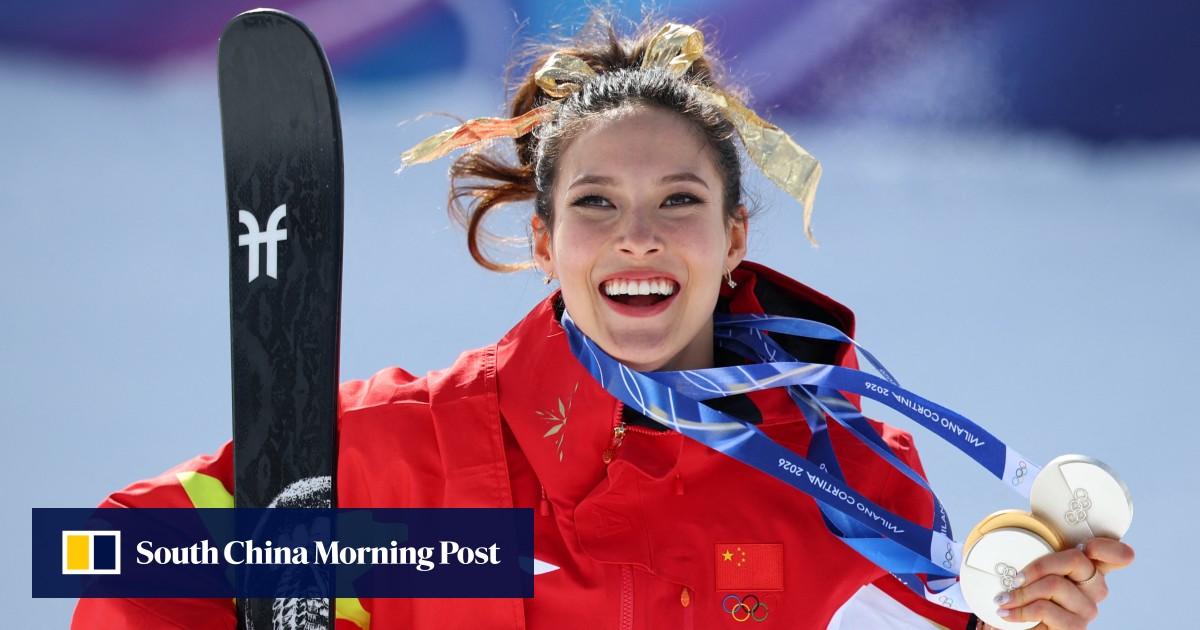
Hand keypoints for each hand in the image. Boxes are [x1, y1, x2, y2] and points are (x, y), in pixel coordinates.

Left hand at [987, 538, 1133, 628]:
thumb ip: (1043, 558)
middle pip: (1076, 560)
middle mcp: (1096, 590)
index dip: (1108, 547)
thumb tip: (1021, 549)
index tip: (1085, 547)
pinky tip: (1008, 613)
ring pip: (1055, 584)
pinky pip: (1044, 609)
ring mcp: (1087, 610)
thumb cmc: (1029, 595)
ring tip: (1004, 599)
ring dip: (1022, 592)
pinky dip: (1020, 609)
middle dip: (1038, 566)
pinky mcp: (1075, 629)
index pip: (1119, 555)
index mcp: (1091, 569)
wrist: (1023, 629)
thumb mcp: (1036, 571)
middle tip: (1015, 579)